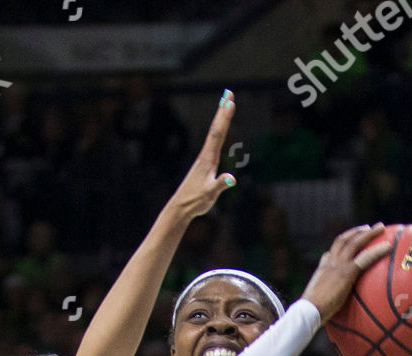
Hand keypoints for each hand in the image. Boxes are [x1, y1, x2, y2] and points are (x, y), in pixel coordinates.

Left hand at [166, 91, 237, 221]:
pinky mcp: (203, 165)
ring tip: (225, 104)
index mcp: (208, 159)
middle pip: (215, 128)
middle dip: (222, 111)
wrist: (180, 207)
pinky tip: (219, 131)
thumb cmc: (195, 201)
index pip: (218, 134)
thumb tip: (231, 179)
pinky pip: (213, 143)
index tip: (230, 101)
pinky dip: (217, 132)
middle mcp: (205, 155)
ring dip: (220, 118)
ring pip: (214, 134)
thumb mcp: (210, 194)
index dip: (224, 117)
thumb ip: (221, 185)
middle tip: (228, 92)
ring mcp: (203, 159)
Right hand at [301, 224, 389, 322]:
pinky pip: (366, 257)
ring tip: (381, 227)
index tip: (350, 242)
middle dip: (357, 232)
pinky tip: (388, 246)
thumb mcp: (319, 302)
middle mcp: (330, 261)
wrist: (309, 310)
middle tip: (370, 227)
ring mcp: (338, 264)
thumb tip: (330, 312)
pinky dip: (377, 250)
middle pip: (344, 240)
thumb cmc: (313, 313)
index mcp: (323, 268)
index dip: (341, 246)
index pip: (331, 253)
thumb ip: (327, 300)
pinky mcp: (347, 272)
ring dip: (369, 233)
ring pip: (355, 242)